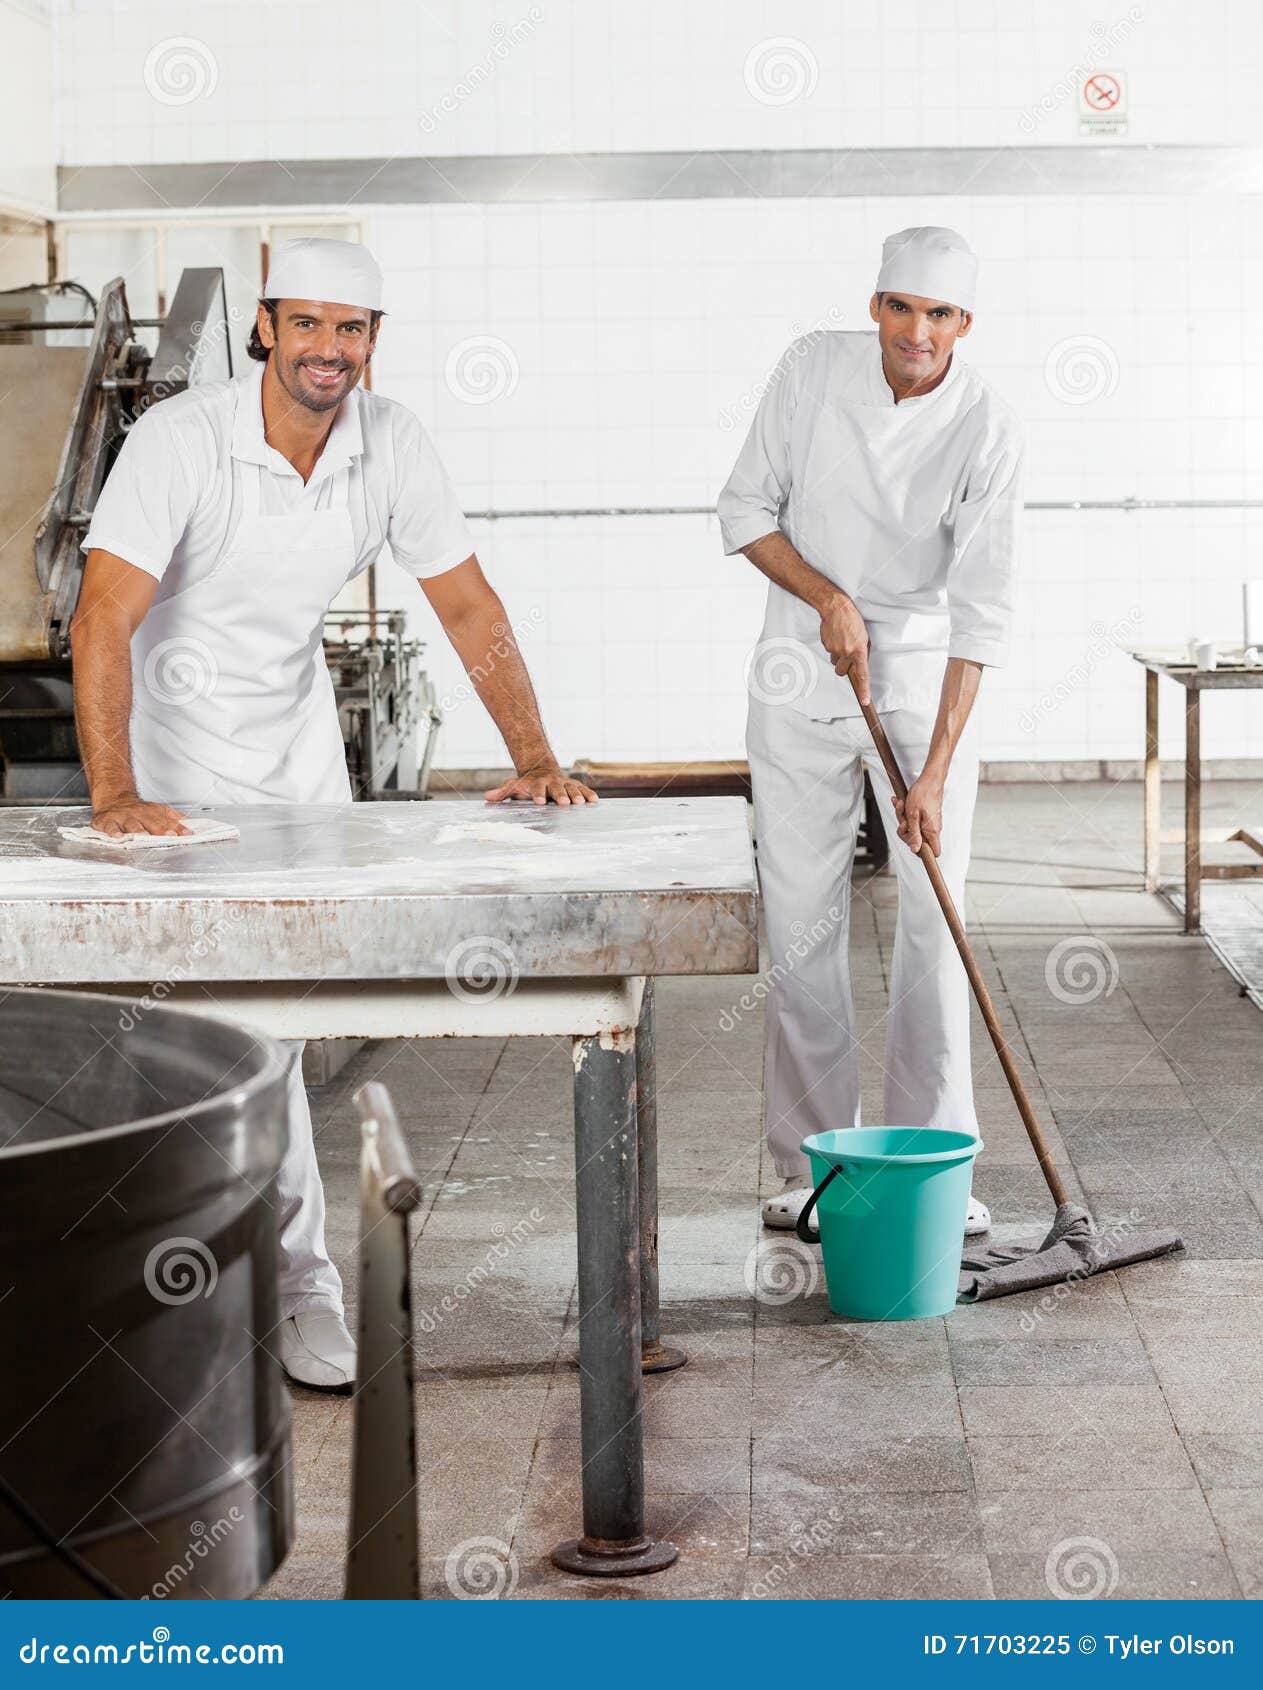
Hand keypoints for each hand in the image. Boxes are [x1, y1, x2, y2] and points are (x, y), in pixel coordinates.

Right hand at [90, 794, 191, 836]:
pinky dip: (113, 832)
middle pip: (152, 822)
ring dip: (139, 831)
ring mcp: (124, 817)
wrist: (114, 800)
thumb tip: (191, 825)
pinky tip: (117, 836)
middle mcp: (139, 814)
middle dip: (161, 830)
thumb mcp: (158, 810)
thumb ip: (174, 818)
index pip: (168, 821)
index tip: (187, 834)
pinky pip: (111, 827)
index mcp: (153, 812)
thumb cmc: (138, 810)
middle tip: (170, 836)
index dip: (178, 828)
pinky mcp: (108, 821)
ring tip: (144, 837)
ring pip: (132, 825)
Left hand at [484, 764, 598, 806]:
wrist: (541, 770)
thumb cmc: (526, 784)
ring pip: (571, 788)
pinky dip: (588, 794)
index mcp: (537, 783)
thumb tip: (488, 797)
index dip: (537, 795)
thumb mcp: (514, 786)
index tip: (539, 803)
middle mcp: (552, 782)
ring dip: (576, 795)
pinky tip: (594, 801)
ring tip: (581, 803)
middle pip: (556, 788)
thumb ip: (503, 792)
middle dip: (561, 795)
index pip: (536, 789)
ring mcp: (564, 783)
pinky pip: (582, 789)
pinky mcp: (574, 785)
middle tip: (564, 803)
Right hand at [818, 591, 870, 702]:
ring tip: (841, 641)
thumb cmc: (852, 620)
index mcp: (859, 651)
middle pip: (842, 672)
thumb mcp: (865, 636)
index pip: (862, 675)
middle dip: (844, 667)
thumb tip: (859, 662)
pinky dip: (833, 646)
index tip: (865, 701)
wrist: (836, 608)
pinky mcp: (826, 645)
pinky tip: (836, 636)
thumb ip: (862, 651)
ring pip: (835, 662)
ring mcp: (835, 650)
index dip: (863, 690)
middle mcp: (847, 653)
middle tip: (846, 656)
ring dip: (838, 656)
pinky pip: (829, 652)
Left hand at [892, 772, 942, 855]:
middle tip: (903, 818)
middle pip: (917, 840)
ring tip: (900, 804)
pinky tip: (900, 802)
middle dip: (905, 830)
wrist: (930, 778)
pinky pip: (914, 819)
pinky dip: (906, 812)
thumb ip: (914, 834)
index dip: (921, 852)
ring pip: (913, 828)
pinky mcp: (927, 816)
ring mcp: (930, 822)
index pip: (933, 852)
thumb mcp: (913, 815)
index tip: (911, 844)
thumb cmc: (922, 794)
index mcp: (932, 831)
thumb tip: (915, 850)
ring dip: (903, 817)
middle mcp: (933, 828)